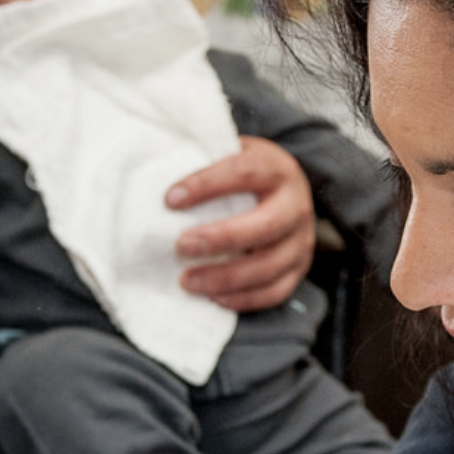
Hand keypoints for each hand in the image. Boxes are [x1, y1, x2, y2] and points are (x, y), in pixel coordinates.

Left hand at [167, 137, 315, 312]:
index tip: (170, 199)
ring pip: (270, 266)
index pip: (244, 173)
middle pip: (265, 225)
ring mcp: (302, 241)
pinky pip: (275, 291)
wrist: (286, 188)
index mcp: (276, 168)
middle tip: (180, 246)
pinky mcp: (299, 269)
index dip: (207, 186)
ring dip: (226, 277)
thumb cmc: (244, 173)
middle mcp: (296, 205)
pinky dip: (243, 299)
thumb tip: (151, 177)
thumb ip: (203, 160)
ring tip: (186, 281)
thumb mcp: (231, 154)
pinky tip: (212, 297)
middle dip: (221, 239)